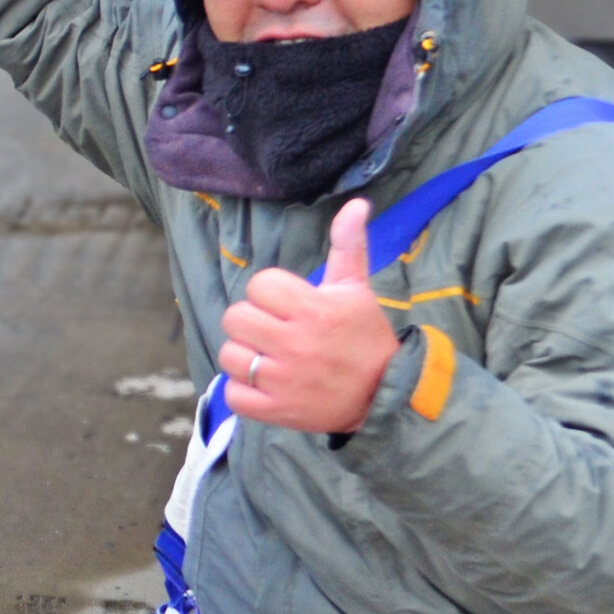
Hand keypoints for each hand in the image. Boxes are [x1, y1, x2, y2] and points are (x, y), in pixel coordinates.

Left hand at [216, 200, 402, 434]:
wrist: (382, 393)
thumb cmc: (363, 336)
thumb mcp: (356, 289)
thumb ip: (348, 245)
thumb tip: (356, 203)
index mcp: (314, 309)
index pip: (259, 285)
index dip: (268, 293)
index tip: (285, 304)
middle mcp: (296, 343)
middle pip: (235, 317)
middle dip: (249, 321)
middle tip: (270, 331)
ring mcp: (284, 380)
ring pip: (230, 355)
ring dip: (243, 356)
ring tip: (266, 357)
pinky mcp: (276, 410)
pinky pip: (233, 394)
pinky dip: (241, 390)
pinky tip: (262, 383)